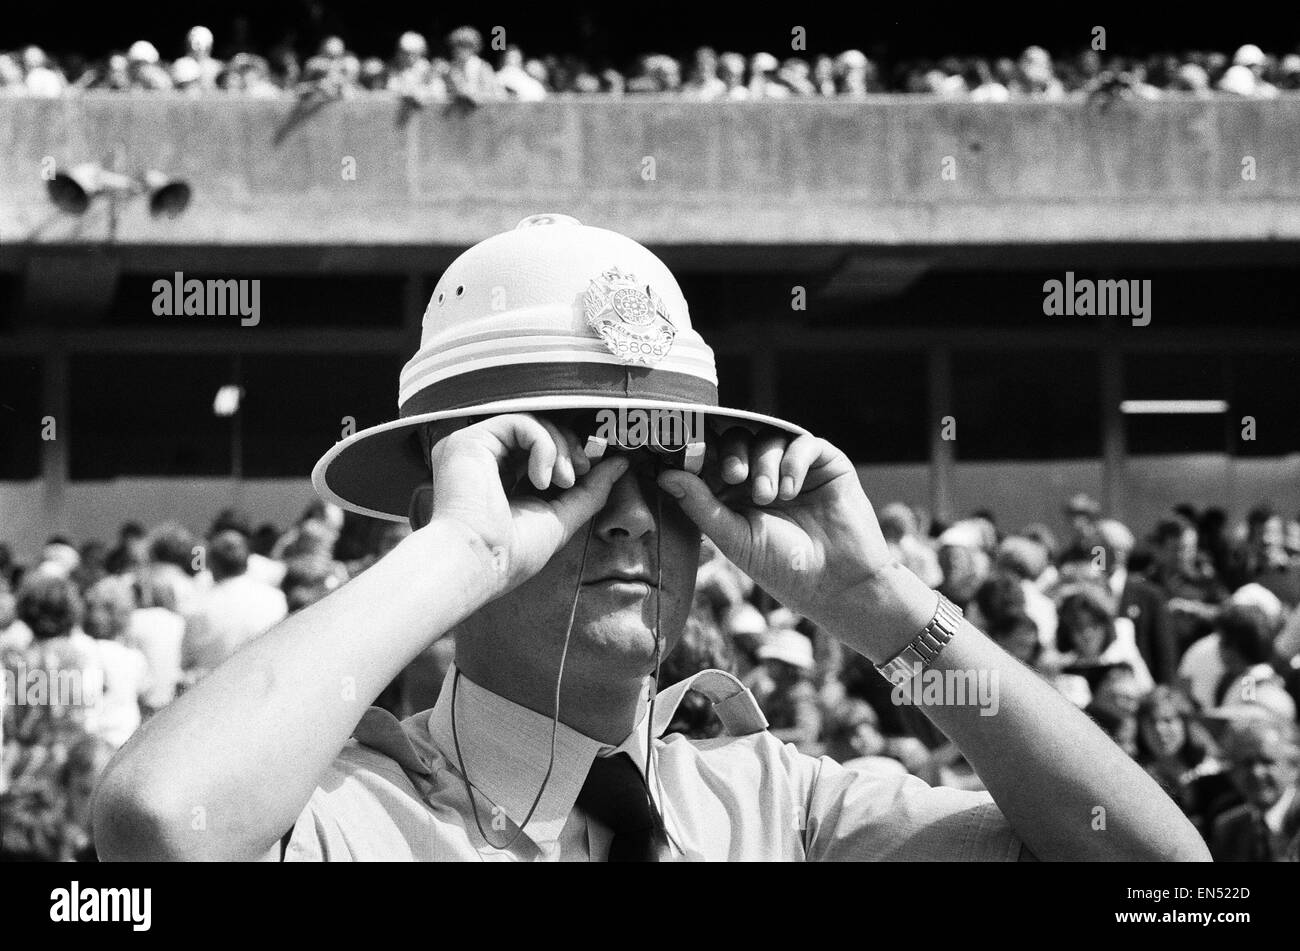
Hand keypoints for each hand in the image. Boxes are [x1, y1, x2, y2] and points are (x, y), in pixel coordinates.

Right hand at [417, 414, 629, 596]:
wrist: (481, 563)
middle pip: (537, 431)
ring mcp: (475, 449)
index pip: (539, 451)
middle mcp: (484, 461)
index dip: (568, 454)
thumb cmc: (511, 554)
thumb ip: (591, 490)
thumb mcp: (562, 518)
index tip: (589, 471)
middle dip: (569, 447)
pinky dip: (543, 444)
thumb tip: (619, 464)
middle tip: (580, 474)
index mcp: (498, 479)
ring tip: (564, 481)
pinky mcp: (470, 441)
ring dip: (560, 447)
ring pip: (531, 423)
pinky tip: (543, 477)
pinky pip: (520, 421)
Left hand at [657, 428, 935, 659]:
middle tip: (734, 477)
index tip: (685, 450)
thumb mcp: (733, 537)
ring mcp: (793, 467)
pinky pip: (803, 443)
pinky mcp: (825, 463)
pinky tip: (790, 490)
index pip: (710, 457)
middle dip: (731, 453)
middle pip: (736, 439)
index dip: (698, 451)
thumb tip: (665, 474)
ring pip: (768, 438)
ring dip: (764, 464)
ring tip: (769, 497)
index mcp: (732, 492)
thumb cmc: (781, 568)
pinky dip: (792, 461)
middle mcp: (761, 474)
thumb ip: (700, 505)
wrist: (836, 584)